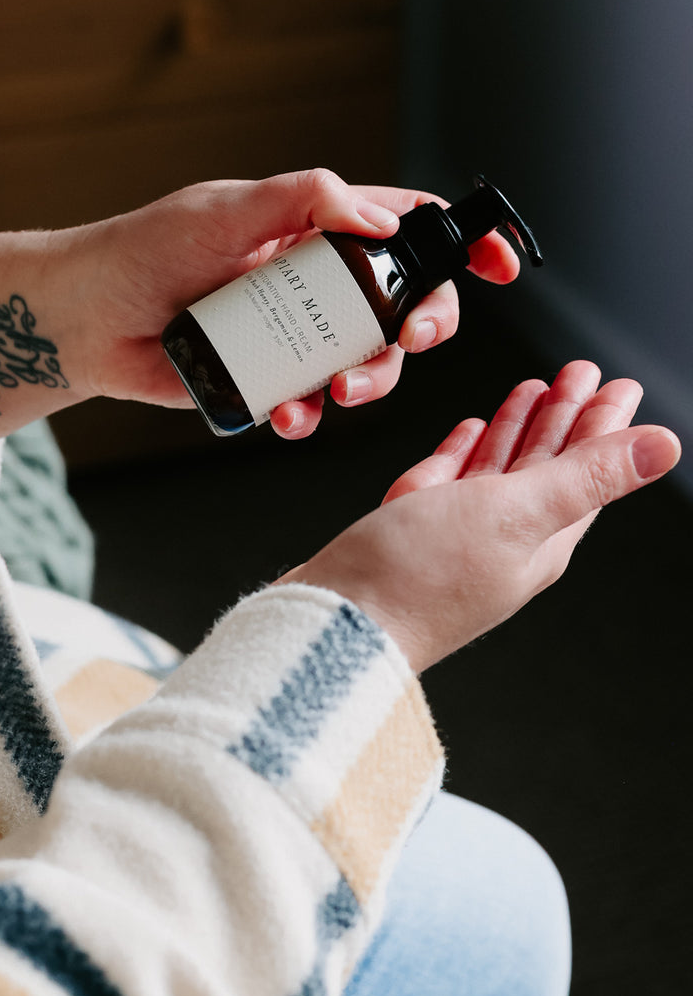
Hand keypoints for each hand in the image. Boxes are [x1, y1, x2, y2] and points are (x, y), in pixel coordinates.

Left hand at [79, 170, 519, 437]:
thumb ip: (304, 199)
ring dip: (372, 381)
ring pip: (368, 362)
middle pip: (404, 303)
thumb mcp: (224, 210)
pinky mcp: (266, 382)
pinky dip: (312, 415)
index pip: (406, 227)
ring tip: (337, 392)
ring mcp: (293, 336)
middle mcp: (313, 283)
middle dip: (425, 323)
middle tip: (411, 337)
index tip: (499, 263)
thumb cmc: (144, 250)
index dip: (462, 241)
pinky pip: (313, 405)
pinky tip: (290, 416)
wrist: (83, 320)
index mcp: (315, 230)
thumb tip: (381, 218)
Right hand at [280, 361, 680, 670]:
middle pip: (550, 465)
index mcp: (542, 538)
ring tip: (536, 388)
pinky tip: (471, 432)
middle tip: (581, 372)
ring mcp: (459, 534)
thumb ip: (588, 476)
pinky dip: (466, 450)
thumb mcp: (517, 513)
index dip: (607, 423)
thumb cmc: (418, 582)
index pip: (591, 470)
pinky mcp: (414, 529)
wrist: (335, 623)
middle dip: (567, 415)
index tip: (620, 384)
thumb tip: (665, 448)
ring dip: (521, 426)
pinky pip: (451, 480)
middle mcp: (506, 536)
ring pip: (502, 469)